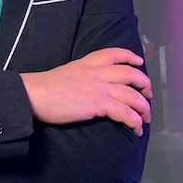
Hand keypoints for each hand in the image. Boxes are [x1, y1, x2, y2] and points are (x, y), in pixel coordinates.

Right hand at [20, 47, 151, 135]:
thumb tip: (83, 88)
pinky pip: (126, 113)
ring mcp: (99, 88)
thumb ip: (78, 77)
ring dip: (144, 107)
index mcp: (86, 63)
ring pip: (133, 95)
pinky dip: (135, 121)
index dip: (129, 56)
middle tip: (148, 94)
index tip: (138, 62)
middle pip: (130, 74)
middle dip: (144, 84)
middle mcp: (96, 73)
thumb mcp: (64, 73)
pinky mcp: (99, 104)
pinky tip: (137, 129)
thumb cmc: (43, 88)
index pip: (113, 54)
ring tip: (146, 118)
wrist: (34, 94)